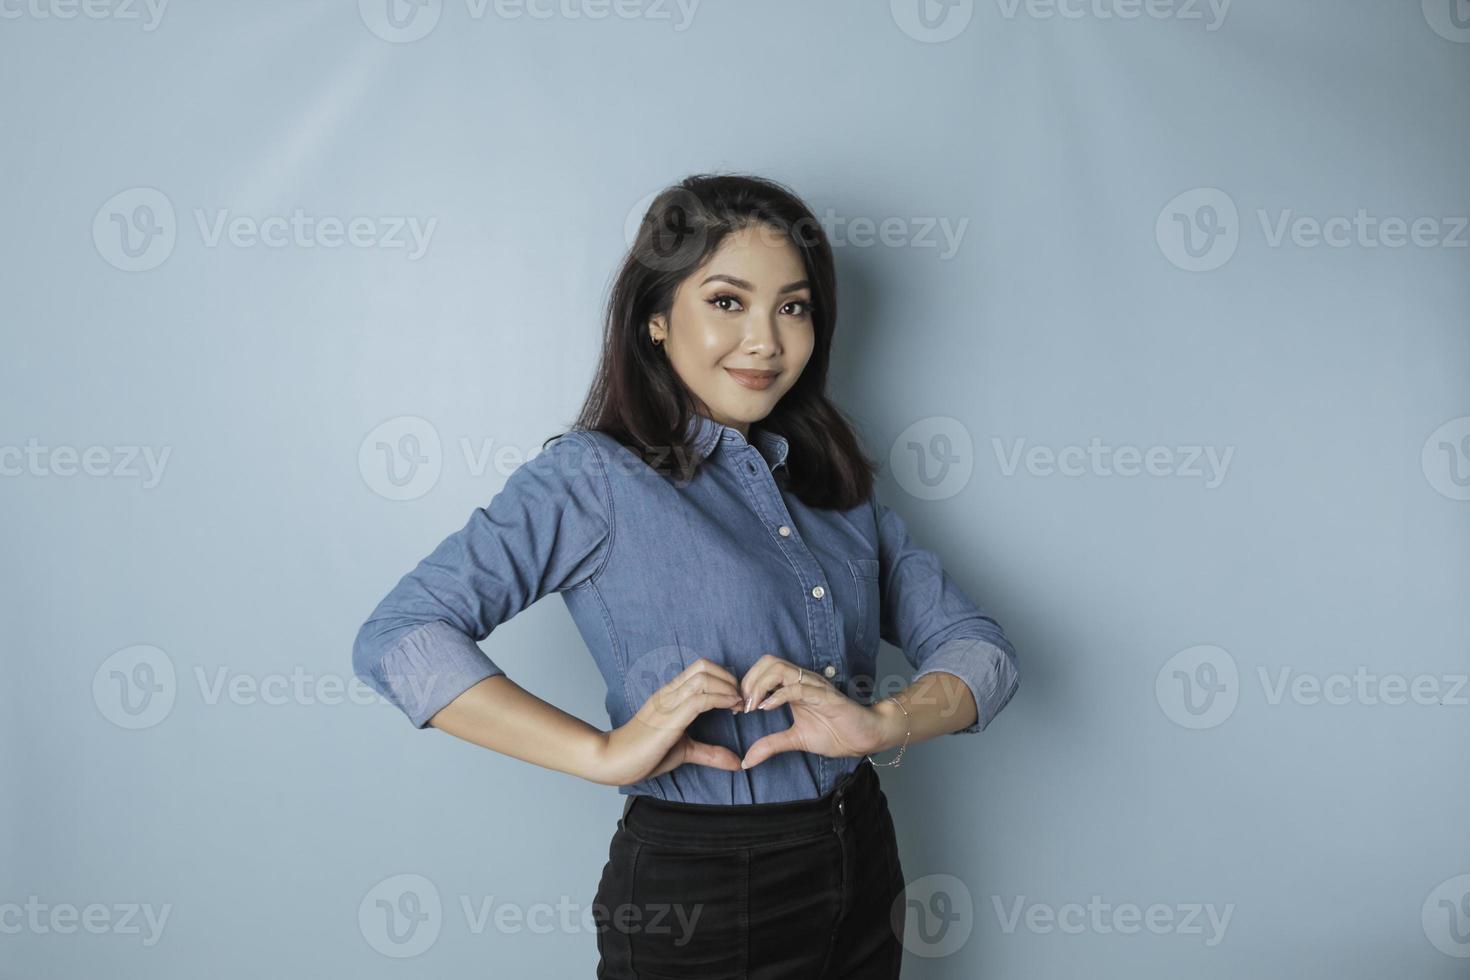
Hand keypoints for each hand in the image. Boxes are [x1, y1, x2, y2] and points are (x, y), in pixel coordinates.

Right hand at [595, 658, 744, 785]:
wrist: (612, 760)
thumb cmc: (643, 754)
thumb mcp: (684, 751)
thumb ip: (709, 753)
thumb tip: (737, 762)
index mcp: (670, 695)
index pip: (700, 669)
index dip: (724, 677)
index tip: (737, 698)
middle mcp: (669, 693)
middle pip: (704, 666)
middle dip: (729, 678)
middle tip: (741, 699)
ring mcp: (668, 703)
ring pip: (703, 678)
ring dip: (727, 687)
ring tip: (738, 704)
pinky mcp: (669, 718)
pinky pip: (699, 699)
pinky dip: (721, 699)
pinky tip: (730, 708)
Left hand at [736, 654, 887, 768]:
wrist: (864, 737)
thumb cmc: (835, 733)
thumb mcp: (795, 740)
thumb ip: (771, 745)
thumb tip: (747, 760)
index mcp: (793, 687)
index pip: (763, 669)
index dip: (746, 684)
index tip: (737, 707)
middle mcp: (802, 681)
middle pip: (768, 661)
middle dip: (749, 680)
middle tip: (742, 705)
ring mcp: (813, 686)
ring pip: (779, 668)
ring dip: (759, 685)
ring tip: (752, 706)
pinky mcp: (824, 696)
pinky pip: (797, 688)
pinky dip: (777, 695)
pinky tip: (767, 708)